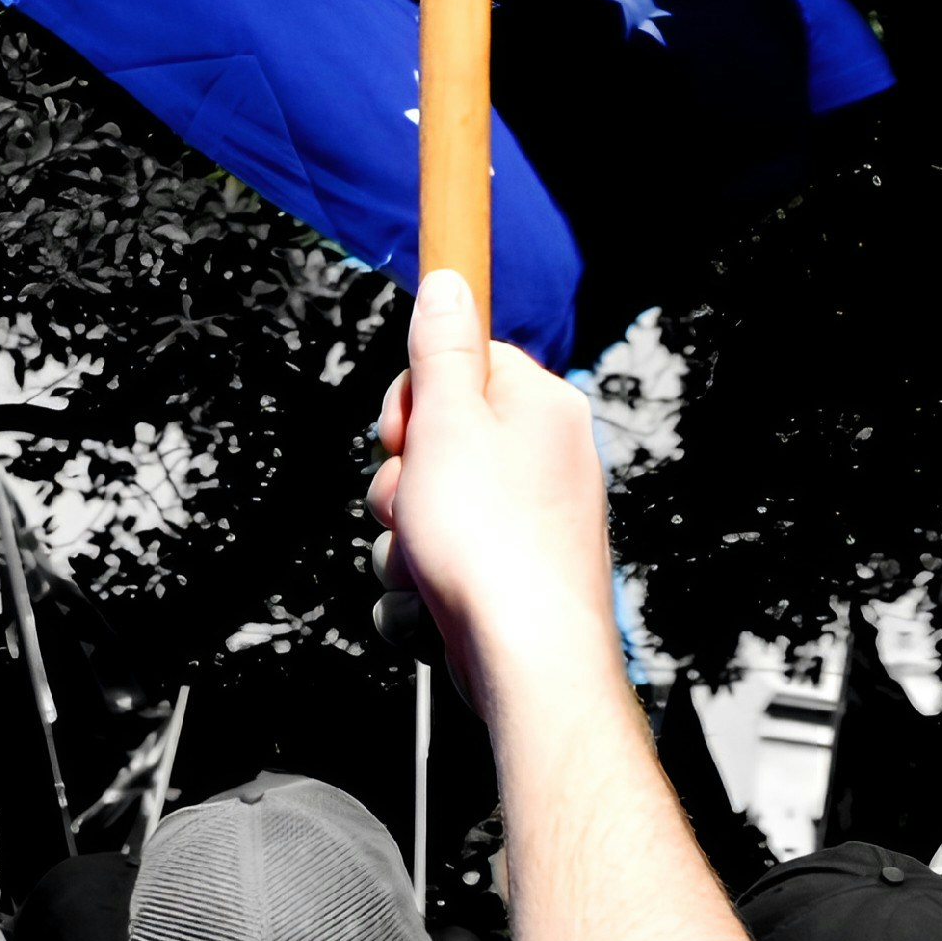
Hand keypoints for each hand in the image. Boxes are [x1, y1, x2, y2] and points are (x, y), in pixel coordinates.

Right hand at [364, 271, 619, 710]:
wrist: (527, 659)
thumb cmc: (492, 544)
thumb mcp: (447, 423)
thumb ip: (441, 351)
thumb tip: (449, 281)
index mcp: (538, 407)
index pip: (460, 364)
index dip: (414, 398)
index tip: (405, 429)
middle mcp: (542, 459)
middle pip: (434, 441)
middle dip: (400, 480)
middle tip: (412, 501)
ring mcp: (527, 522)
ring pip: (425, 511)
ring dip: (401, 542)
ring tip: (424, 566)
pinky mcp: (507, 578)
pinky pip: (436, 568)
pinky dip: (419, 590)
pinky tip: (431, 607)